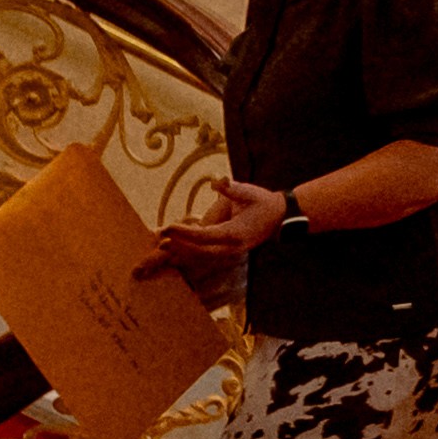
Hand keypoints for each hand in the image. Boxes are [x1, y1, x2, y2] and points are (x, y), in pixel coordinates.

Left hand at [146, 179, 271, 284]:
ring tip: (160, 245)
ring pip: (200, 256)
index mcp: (235, 233)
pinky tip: (175, 247)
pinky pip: (204, 255)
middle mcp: (231, 247)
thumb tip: (217, 182)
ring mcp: (230, 252)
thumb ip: (232, 188)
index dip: (184, 233)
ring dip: (180, 251)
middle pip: (198, 251)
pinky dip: (189, 252)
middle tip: (158, 239)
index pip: (204, 236)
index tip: (167, 227)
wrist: (280, 218)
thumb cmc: (263, 202)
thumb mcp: (249, 192)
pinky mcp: (227, 251)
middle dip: (177, 246)